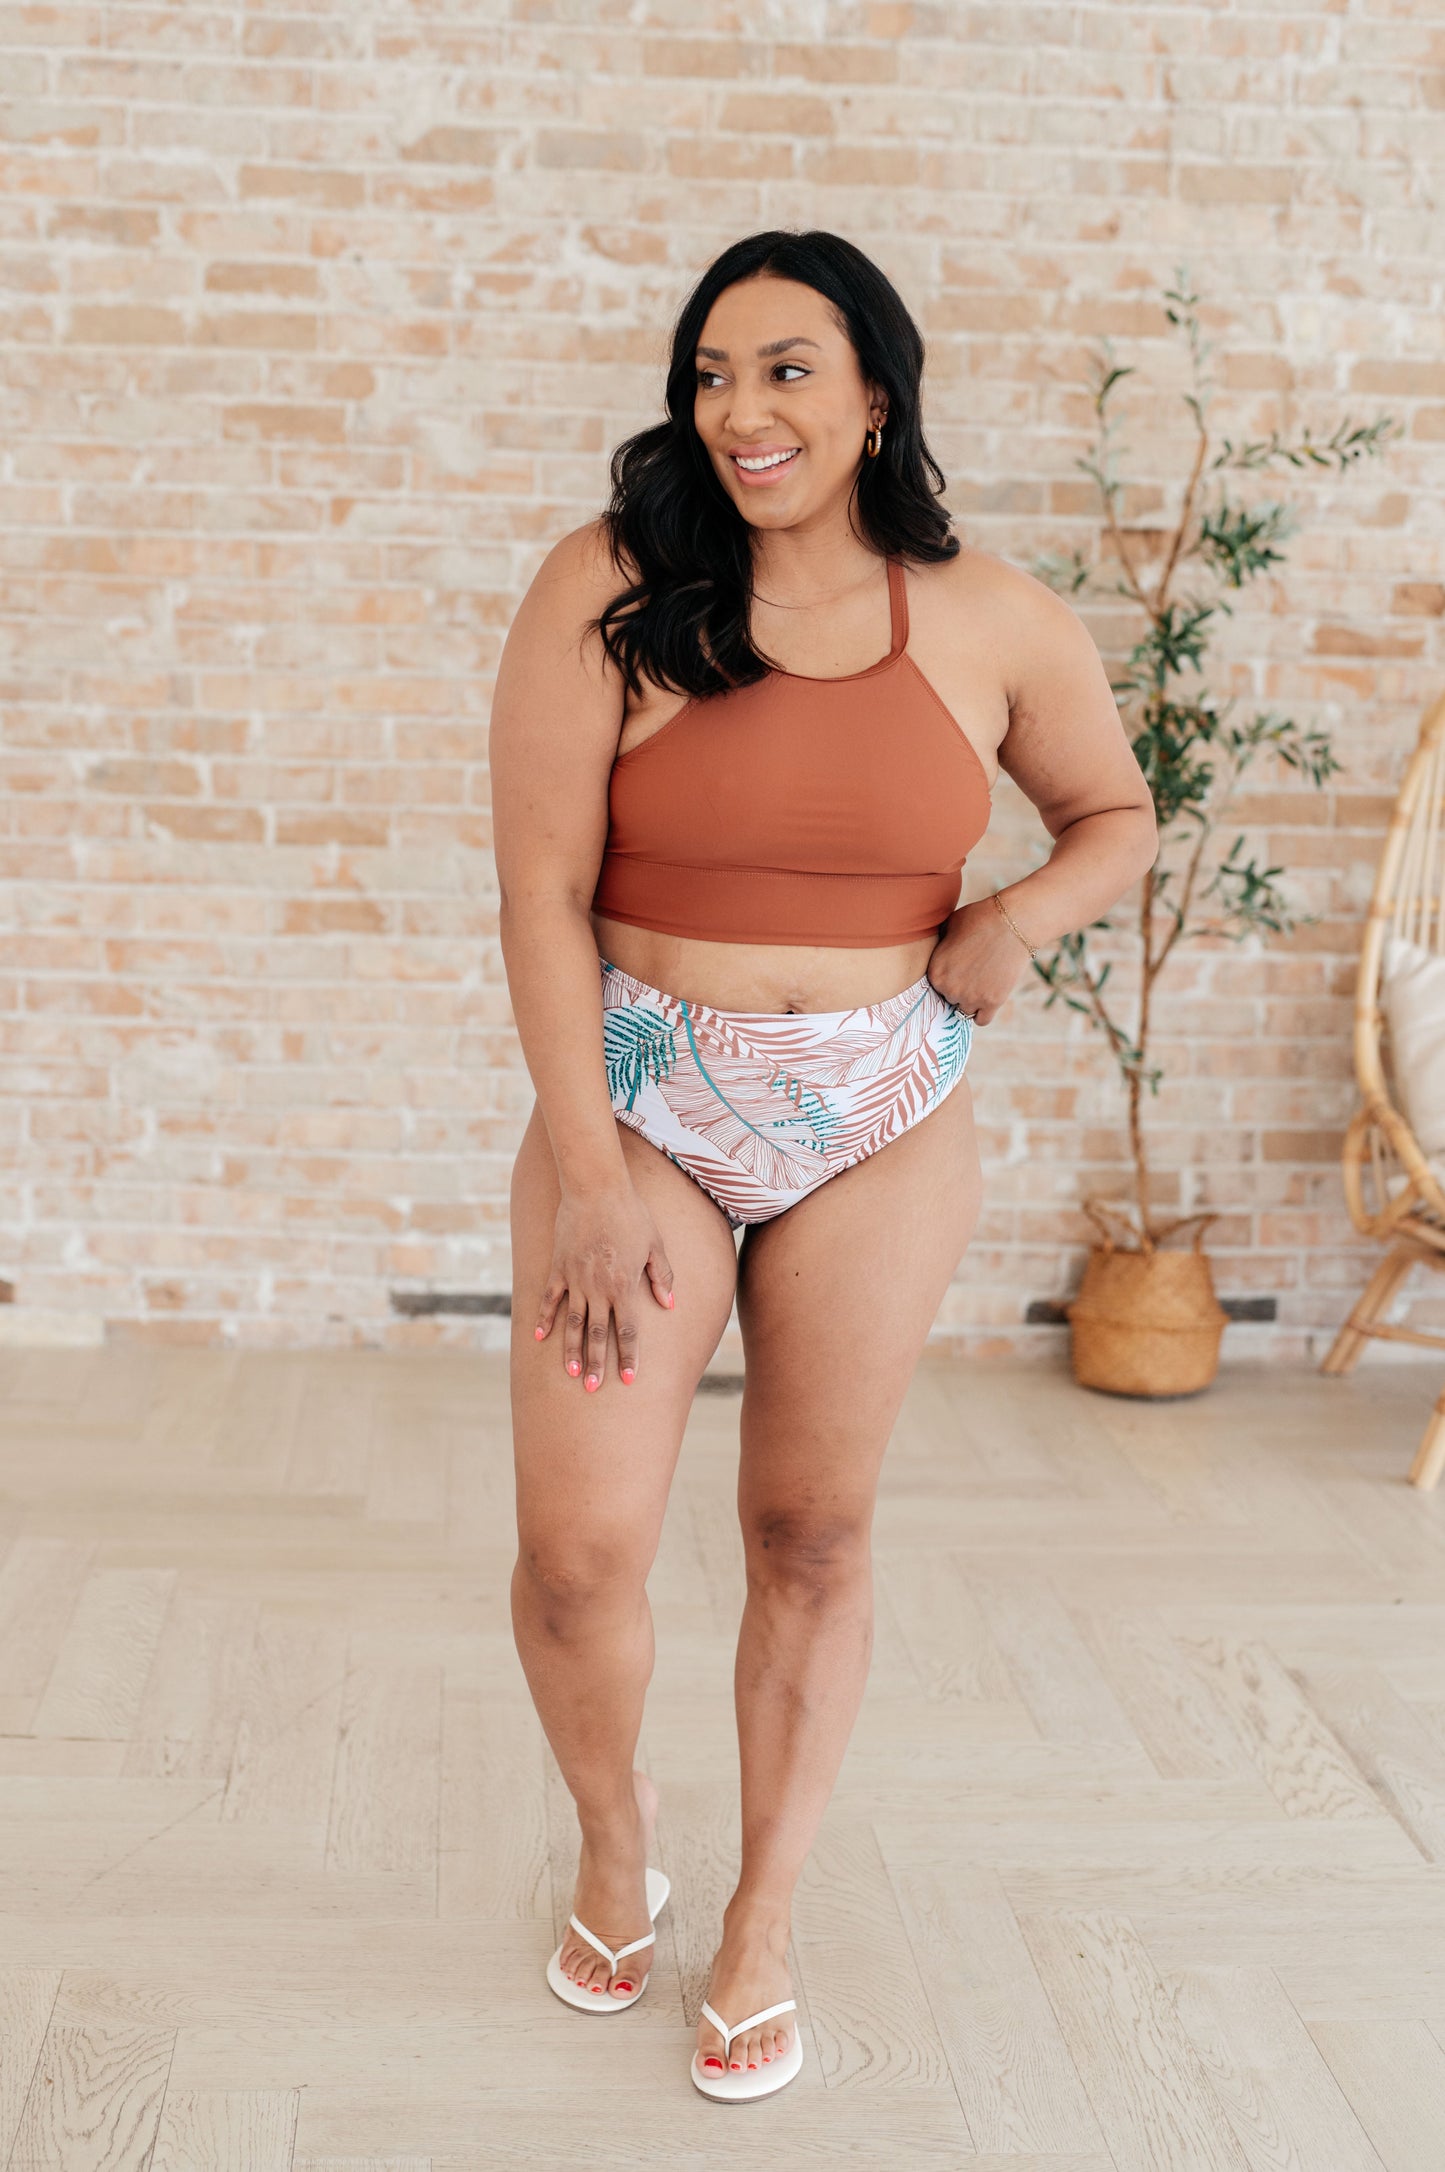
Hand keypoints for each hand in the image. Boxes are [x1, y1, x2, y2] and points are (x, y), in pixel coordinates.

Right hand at [533, 1180, 675, 1391]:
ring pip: (573, 1323)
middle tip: (593, 1388)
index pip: (628, 1330)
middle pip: (598, 1334)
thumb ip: (663, 1277)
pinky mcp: (558, 1267)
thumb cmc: (632, 1214)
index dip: (629, 1356)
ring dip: (572, 1350)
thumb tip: (670, 1305)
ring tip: (571, 1374)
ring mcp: (576, 1279)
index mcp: (625, 1285)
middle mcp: (599, 1288)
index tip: (630, 1380)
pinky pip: (549, 1299)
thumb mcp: (656, 1245)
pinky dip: (543, 1320)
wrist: (597, 1188)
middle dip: (597, 1363)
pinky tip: (538, 1339)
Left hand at [926, 893, 1035, 1027]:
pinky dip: (983, 1012)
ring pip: (965, 1010)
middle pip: (950, 998)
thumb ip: (940, 945)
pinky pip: (982, 1020)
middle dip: (960, 988)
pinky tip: (988, 997)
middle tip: (974, 971)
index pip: (936, 986)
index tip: (959, 968)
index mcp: (934, 972)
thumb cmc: (980, 919)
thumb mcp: (949, 926)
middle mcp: (949, 988)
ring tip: (982, 981)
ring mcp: (971, 997)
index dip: (948, 977)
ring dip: (971, 1000)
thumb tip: (936, 950)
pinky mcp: (992, 1002)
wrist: (1012, 922)